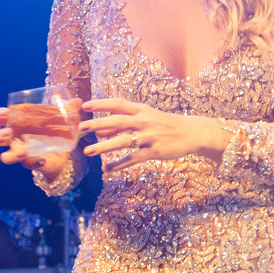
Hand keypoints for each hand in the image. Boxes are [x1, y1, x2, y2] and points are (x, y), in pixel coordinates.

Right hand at [0, 103, 77, 175]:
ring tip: (22, 152)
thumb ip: (67, 109)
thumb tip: (77, 101)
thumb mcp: (60, 119)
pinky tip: (41, 159)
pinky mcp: (33, 163)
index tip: (2, 114)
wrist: (62, 154)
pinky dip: (34, 162)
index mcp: (18, 124)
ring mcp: (22, 153)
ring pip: (8, 156)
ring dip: (11, 155)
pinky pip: (30, 165)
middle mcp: (16, 139)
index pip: (0, 119)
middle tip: (7, 133)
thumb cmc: (53, 131)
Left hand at [80, 98, 222, 173]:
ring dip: (104, 146)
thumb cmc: (167, 124)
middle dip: (98, 123)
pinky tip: (107, 169)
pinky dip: (119, 164)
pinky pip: (133, 158)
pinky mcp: (155, 151)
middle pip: (118, 121)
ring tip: (88, 151)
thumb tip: (100, 130)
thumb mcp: (146, 119)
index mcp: (142, 110)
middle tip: (81, 128)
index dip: (102, 104)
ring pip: (123, 141)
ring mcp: (150, 136)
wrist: (192, 132)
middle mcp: (145, 121)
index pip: (119, 103)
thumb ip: (124, 124)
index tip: (85, 105)